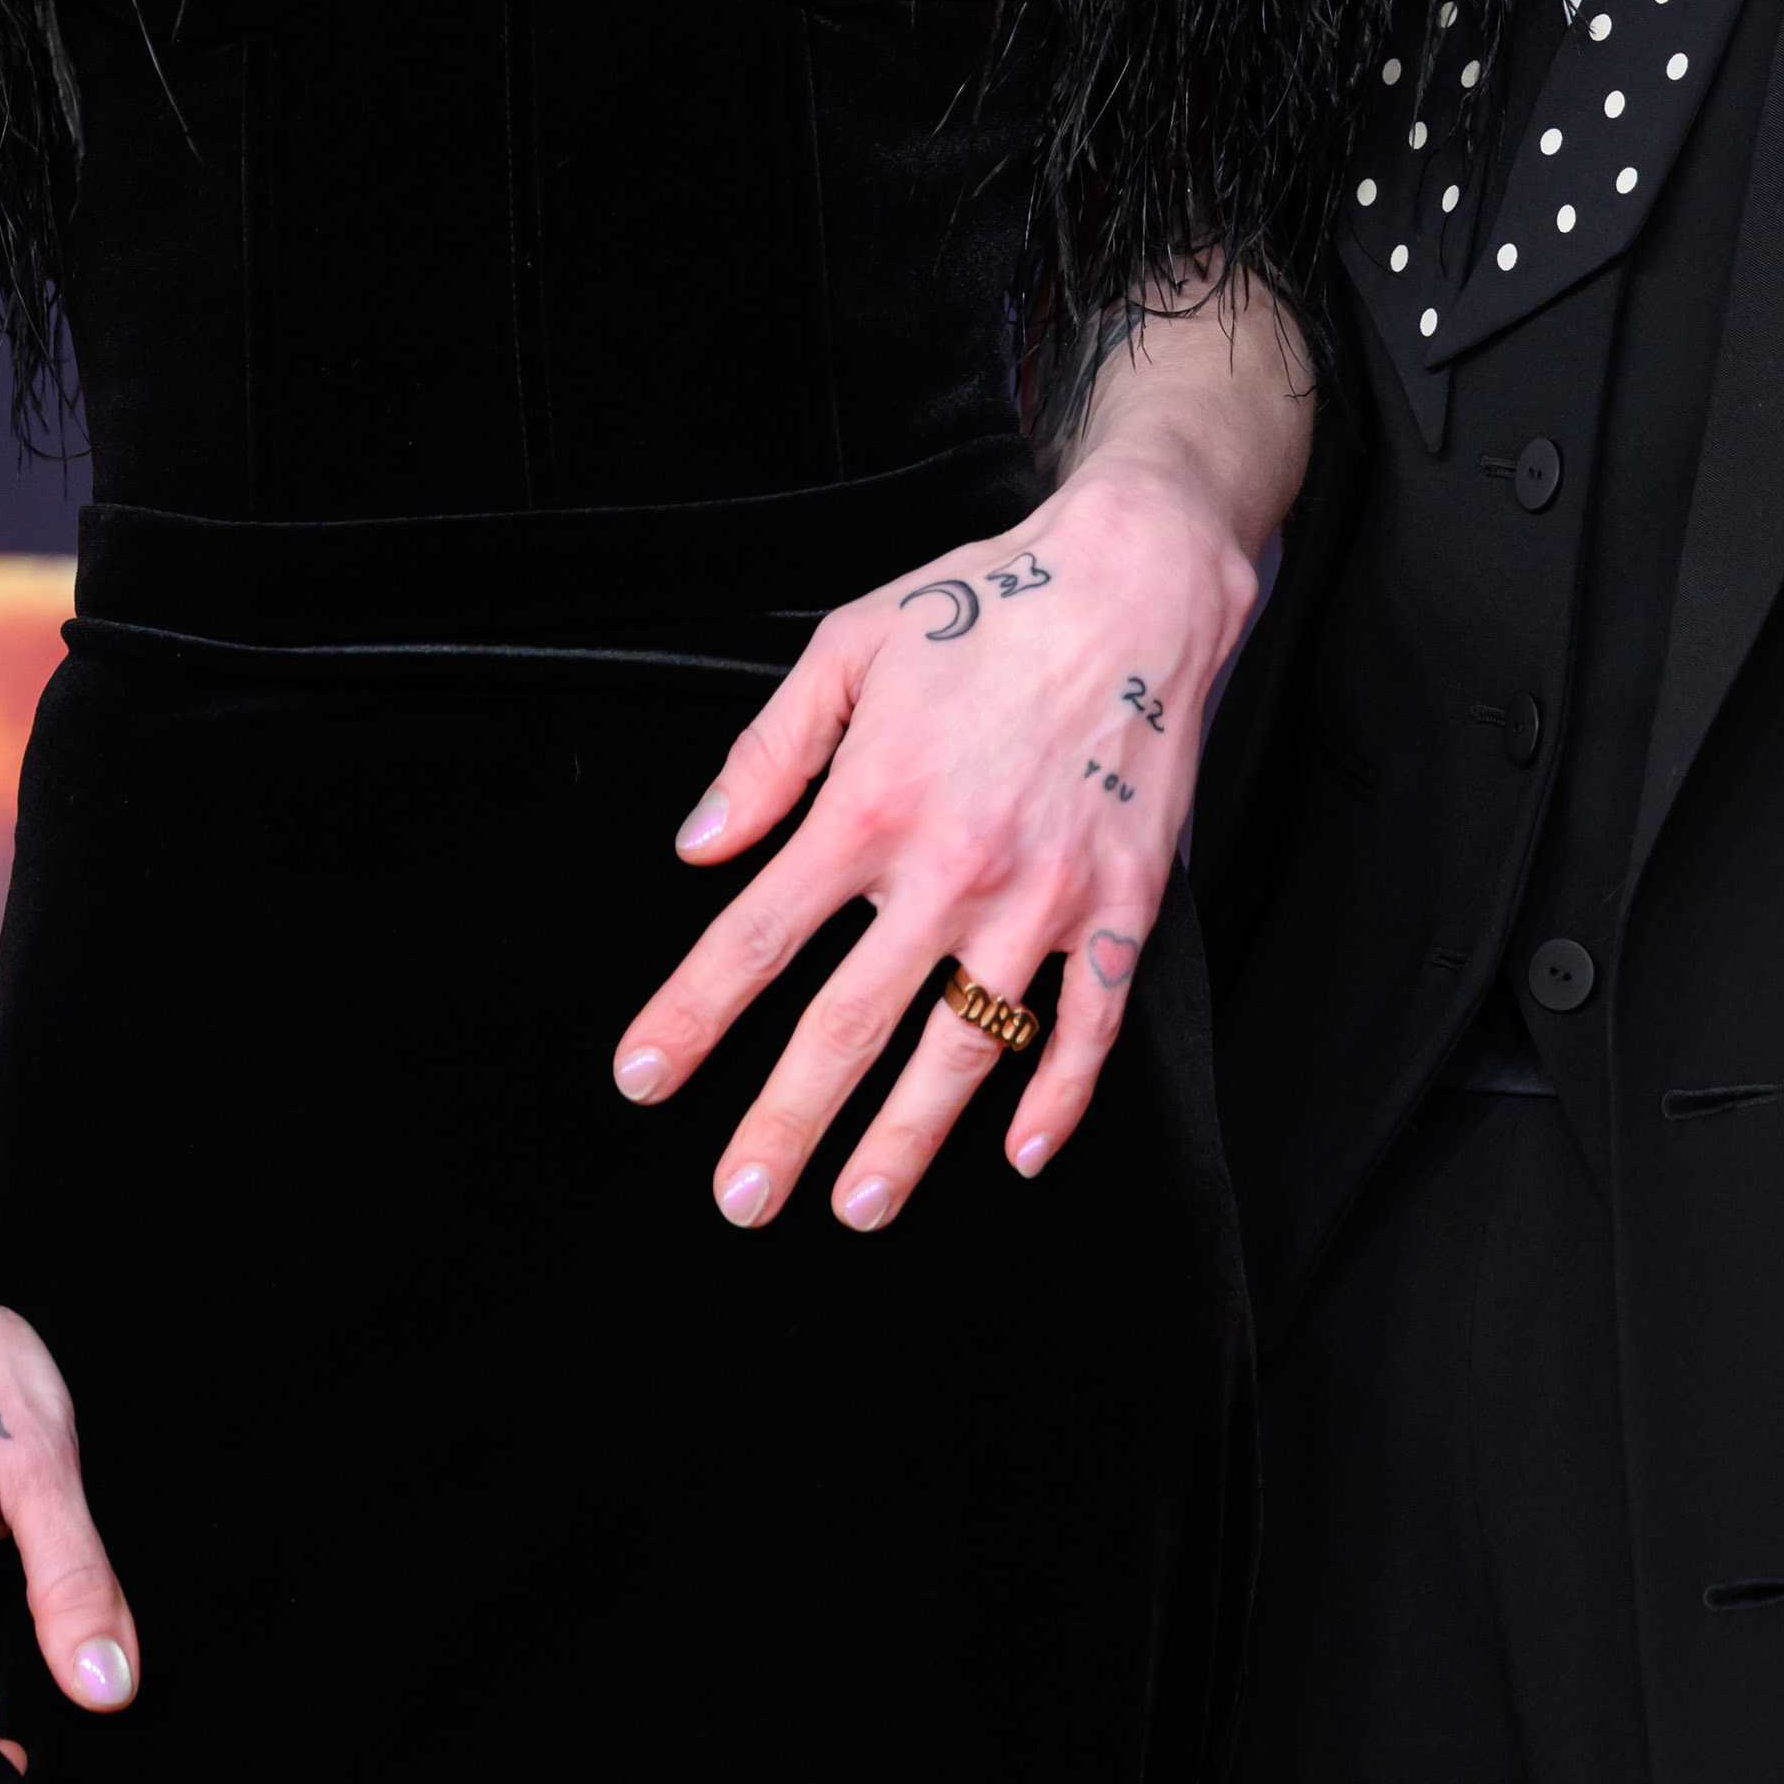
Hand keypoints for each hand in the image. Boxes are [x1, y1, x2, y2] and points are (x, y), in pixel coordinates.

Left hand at [610, 442, 1262, 1233]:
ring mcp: (1044, 893)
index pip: (754, 936)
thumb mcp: (849, 648)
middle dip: (785, 1122)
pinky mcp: (1123, 901)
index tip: (644, 1078)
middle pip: (849, 1024)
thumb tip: (700, 844)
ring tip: (858, 1205)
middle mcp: (951, 866)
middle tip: (740, 1201)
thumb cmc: (986, 606)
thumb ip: (770, 753)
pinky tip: (1022, 1153)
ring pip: (964, 1046)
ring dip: (907, 1139)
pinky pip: (1090, 1022)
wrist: (1138, 578)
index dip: (692, 1015)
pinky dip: (1058, 1094)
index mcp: (870, 804)